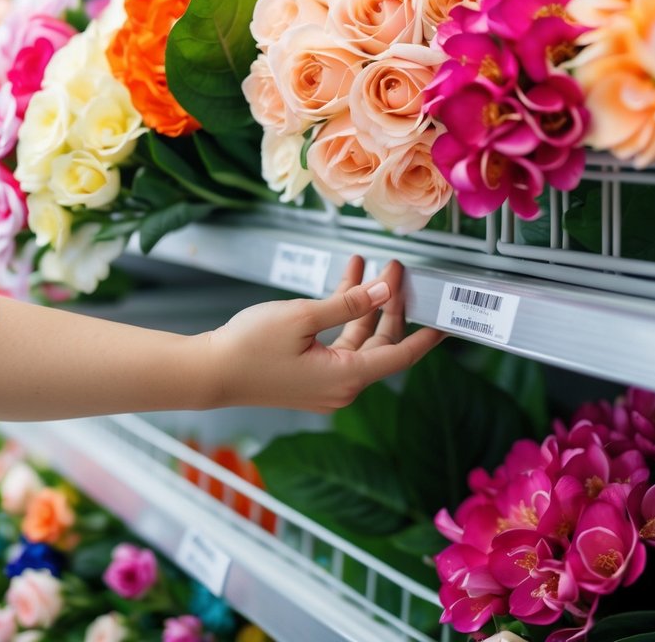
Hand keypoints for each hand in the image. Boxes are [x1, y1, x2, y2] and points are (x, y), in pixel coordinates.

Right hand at [204, 257, 445, 411]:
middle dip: (389, 305)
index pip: (400, 355)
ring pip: (357, 342)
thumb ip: (349, 304)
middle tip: (395, 269)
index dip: (426, 336)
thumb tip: (386, 292)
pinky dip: (341, 318)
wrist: (208, 372)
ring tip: (364, 267)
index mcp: (346, 377)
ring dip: (362, 306)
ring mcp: (324, 385)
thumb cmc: (249, 347)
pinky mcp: (309, 379)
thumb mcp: (303, 316)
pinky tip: (340, 286)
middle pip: (380, 345)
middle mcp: (340, 387)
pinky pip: (337, 346)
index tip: (447, 318)